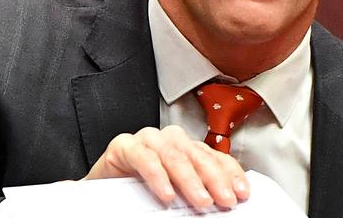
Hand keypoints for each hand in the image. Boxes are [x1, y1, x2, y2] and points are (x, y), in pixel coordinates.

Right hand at [83, 125, 249, 208]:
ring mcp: (146, 140)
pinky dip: (157, 176)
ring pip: (173, 154)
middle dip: (214, 178)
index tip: (242, 192)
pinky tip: (166, 194)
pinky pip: (143, 157)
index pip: (213, 156)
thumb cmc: (138, 194)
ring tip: (201, 201)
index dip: (230, 173)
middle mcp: (168, 140)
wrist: (100, 194)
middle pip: (196, 154)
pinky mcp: (124, 146)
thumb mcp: (176, 194)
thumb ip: (195, 193)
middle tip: (225, 200)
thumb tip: (226, 202)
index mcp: (185, 149)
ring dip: (189, 180)